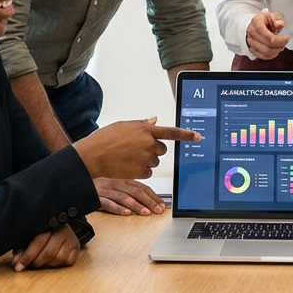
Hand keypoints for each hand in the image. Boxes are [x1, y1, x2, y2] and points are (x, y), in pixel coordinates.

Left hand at [12, 226, 80, 269]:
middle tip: (27, 266)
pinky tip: (52, 260)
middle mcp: (62, 229)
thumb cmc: (41, 232)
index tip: (17, 266)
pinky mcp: (77, 247)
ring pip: (59, 257)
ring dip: (47, 264)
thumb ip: (23, 248)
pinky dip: (59, 263)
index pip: (38, 241)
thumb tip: (16, 262)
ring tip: (40, 262)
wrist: (60, 225)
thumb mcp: (31, 236)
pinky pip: (68, 260)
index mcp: (49, 223)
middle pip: (49, 251)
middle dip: (35, 262)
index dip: (27, 256)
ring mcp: (71, 238)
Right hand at [73, 117, 201, 179]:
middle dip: (152, 149)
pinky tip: (127, 165)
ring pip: (154, 161)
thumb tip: (155, 120)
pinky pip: (148, 172)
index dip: (186, 134)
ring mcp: (146, 158)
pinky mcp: (142, 171)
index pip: (171, 132)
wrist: (93, 155)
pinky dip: (140, 170)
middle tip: (136, 149)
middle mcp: (149, 144)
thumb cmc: (105, 138)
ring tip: (127, 157)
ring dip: (145, 160)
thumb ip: (142, 125)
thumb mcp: (124, 125)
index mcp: (146, 130)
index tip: (198, 136)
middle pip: (161, 149)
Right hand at [94, 177, 165, 215]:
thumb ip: (125, 190)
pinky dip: (117, 208)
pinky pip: (107, 202)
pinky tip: (126, 213)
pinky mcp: (94, 197)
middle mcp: (113, 183)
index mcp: (119, 179)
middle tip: (158, 210)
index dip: (153, 196)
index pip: (141, 186)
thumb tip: (144, 199)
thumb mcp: (111, 185)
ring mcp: (104, 189)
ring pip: (124, 197)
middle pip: (135, 191)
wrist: (72, 180)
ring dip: (137, 205)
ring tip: (146, 213)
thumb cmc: (93, 185)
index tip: (162, 204)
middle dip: (149, 201)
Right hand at [245, 11, 288, 59]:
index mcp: (256, 21)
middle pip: (267, 44)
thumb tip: (279, 24)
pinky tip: (276, 50)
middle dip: (279, 45)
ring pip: (265, 52)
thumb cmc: (267, 20)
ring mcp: (250, 41)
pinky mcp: (251, 49)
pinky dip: (271, 55)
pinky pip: (262, 56)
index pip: (267, 35)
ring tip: (281, 46)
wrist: (258, 24)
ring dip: (276, 51)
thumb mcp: (274, 15)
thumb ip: (278, 19)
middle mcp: (251, 31)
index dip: (279, 39)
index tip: (287, 37)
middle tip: (285, 42)